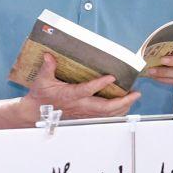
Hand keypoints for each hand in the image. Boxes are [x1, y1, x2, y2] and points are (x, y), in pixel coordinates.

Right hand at [23, 53, 140, 120]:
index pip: (87, 90)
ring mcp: (84, 113)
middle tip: (135, 94)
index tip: (111, 77)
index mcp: (70, 95)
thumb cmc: (41, 96)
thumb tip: (49, 55)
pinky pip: (105, 116)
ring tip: (134, 98)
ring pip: (107, 114)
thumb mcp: (42, 80)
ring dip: (122, 107)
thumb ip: (47, 67)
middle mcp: (80, 105)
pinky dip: (117, 112)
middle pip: (104, 107)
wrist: (37, 113)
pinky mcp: (86, 116)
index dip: (99, 84)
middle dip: (122, 101)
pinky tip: (125, 106)